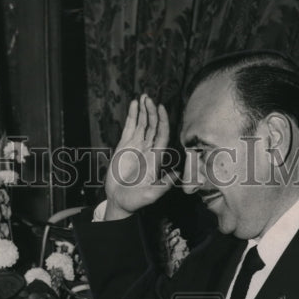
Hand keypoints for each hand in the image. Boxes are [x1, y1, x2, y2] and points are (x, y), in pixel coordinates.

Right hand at [104, 95, 173, 220]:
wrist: (119, 201)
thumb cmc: (136, 200)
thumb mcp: (152, 194)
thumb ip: (164, 184)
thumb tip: (179, 174)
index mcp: (156, 157)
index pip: (162, 134)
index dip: (162, 120)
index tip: (161, 108)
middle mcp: (147, 149)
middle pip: (152, 125)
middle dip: (151, 111)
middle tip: (149, 98)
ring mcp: (135, 146)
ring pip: (141, 124)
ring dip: (143, 110)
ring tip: (142, 97)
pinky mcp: (123, 146)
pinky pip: (129, 128)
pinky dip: (131, 116)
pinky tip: (133, 105)